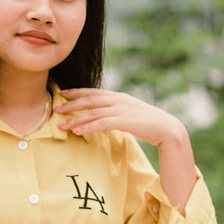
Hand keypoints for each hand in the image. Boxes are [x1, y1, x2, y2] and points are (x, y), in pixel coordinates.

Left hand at [56, 88, 198, 209]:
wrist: (167, 129)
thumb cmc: (148, 123)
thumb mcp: (130, 113)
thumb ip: (116, 112)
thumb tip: (102, 116)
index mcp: (119, 97)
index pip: (94, 92)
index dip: (77, 92)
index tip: (63, 93)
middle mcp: (119, 100)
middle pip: (90, 100)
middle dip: (71, 104)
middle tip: (56, 108)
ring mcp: (122, 110)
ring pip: (93, 113)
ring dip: (76, 119)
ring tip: (62, 125)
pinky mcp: (125, 121)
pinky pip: (102, 124)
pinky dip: (88, 127)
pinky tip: (78, 132)